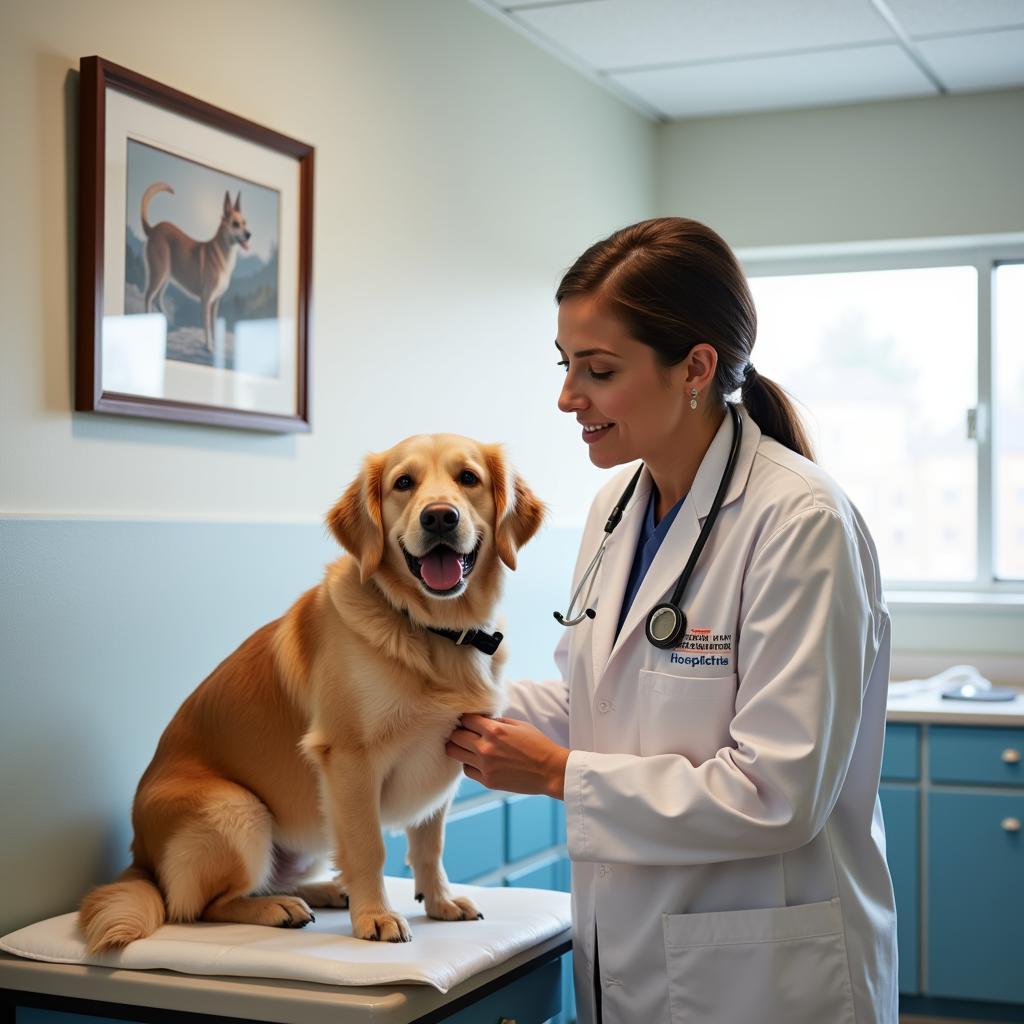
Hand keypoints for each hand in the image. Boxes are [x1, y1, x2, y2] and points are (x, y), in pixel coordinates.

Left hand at [445, 715, 568, 799]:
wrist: (551, 771)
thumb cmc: (538, 745)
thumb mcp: (519, 725)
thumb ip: (497, 721)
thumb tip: (480, 720)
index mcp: (494, 730)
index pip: (466, 719)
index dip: (466, 718)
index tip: (469, 720)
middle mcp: (486, 748)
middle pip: (455, 737)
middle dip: (458, 732)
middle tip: (464, 732)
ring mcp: (485, 766)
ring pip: (456, 754)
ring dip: (460, 748)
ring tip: (468, 746)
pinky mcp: (487, 781)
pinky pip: (467, 770)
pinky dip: (469, 764)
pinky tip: (477, 760)